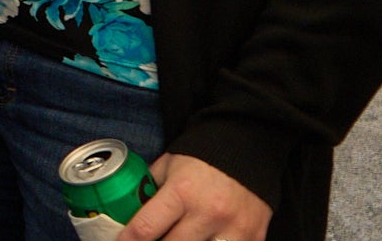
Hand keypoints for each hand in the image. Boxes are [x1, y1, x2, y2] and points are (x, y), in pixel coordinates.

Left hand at [118, 153, 271, 240]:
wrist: (247, 149)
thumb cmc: (201, 158)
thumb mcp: (167, 167)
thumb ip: (149, 190)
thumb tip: (127, 212)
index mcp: (181, 192)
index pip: (146, 229)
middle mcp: (208, 213)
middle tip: (151, 238)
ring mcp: (234, 229)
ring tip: (176, 237)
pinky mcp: (254, 238)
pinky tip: (202, 239)